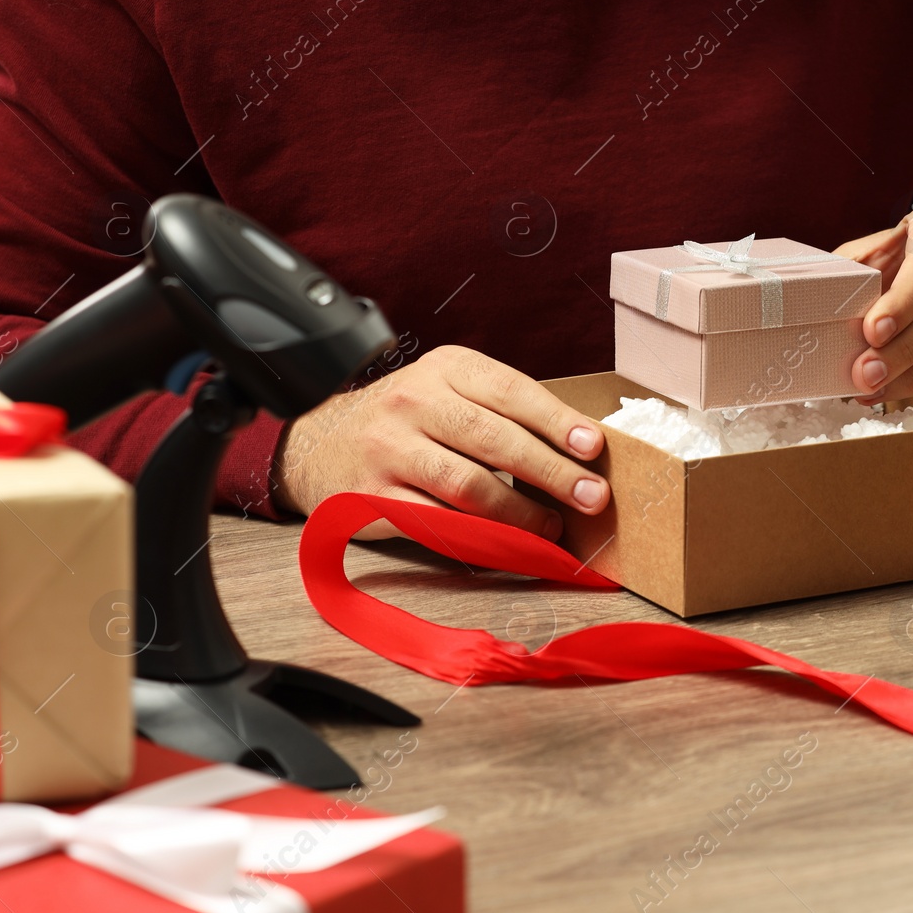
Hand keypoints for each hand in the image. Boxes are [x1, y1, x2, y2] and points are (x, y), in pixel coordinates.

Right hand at [274, 345, 608, 540]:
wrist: (319, 442)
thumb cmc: (408, 419)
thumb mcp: (449, 390)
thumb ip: (504, 412)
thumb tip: (579, 449)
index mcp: (445, 368)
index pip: (511, 390)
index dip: (556, 421)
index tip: (593, 447)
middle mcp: (414, 402)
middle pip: (494, 439)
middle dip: (551, 471)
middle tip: (593, 497)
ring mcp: (389, 449)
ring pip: (467, 484)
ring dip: (520, 511)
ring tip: (553, 527)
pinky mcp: (372, 495)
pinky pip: (435, 520)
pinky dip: (477, 536)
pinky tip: (507, 544)